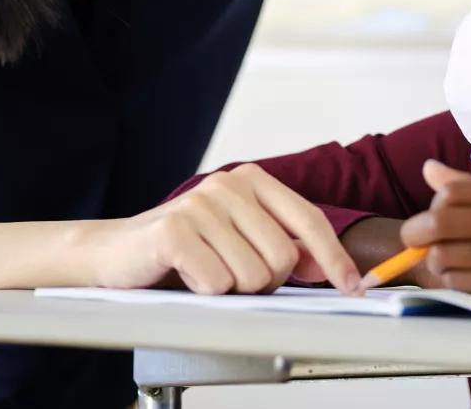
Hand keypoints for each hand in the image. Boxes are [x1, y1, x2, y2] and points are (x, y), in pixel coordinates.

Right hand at [111, 164, 361, 295]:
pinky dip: (203, 291)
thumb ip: (280, 244)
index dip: (333, 258)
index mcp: (251, 180)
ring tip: (205, 271)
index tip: (354, 285)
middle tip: (230, 275)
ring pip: (252, 276)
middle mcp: (228, 184)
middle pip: (282, 257)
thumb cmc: (184, 249)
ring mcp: (201, 204)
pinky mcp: (175, 230)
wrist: (116, 251)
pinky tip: (184, 274)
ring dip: (230, 288)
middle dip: (264, 283)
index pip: (308, 221)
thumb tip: (324, 264)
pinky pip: (216, 283)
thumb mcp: (239, 239)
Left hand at [397, 161, 470, 316]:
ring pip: (443, 255)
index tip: (436, 213)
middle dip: (417, 232)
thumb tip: (428, 169)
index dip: (434, 202)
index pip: (452, 191)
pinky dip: (451, 280)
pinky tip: (461, 276)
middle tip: (418, 239)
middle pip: (439, 222)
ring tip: (446, 259)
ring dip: (435, 259)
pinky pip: (459, 283)